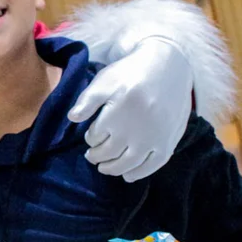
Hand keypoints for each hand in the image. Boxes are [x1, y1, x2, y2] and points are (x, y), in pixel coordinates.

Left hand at [67, 37, 191, 182]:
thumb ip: (88, 100)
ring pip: (129, 163)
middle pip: (110, 153)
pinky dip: (140, 173)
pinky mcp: (169, 140)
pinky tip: (129, 176)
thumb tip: (72, 118)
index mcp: (118, 113)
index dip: (90, 139)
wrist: (167, 66)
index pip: (95, 137)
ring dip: (113, 168)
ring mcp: (154, 137)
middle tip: (92, 156)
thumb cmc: (130, 73)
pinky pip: (154, 164)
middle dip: (97, 156)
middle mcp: (136, 129)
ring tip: (104, 167)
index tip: (90, 138)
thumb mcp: (104, 81)